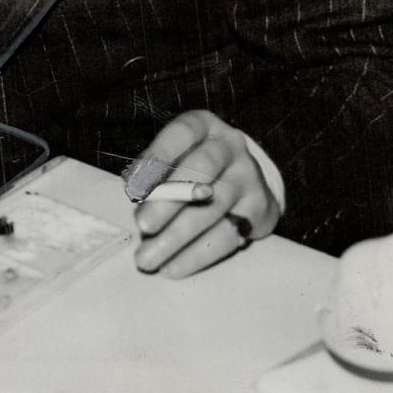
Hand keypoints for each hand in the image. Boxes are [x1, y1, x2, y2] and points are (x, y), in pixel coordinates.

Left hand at [130, 110, 281, 278]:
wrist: (244, 181)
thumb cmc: (192, 166)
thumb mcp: (175, 156)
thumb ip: (155, 173)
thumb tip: (135, 198)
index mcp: (203, 126)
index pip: (180, 134)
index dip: (157, 157)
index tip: (133, 186)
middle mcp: (230, 146)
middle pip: (200, 170)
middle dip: (168, 201)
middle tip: (142, 227)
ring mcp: (249, 176)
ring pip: (212, 207)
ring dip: (177, 237)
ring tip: (148, 258)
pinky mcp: (259, 208)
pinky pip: (227, 235)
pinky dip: (197, 254)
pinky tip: (173, 267)